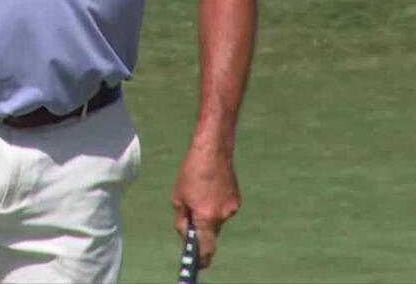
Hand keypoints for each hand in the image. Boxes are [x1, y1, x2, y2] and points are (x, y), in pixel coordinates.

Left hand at [171, 144, 241, 269]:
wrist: (214, 149)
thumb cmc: (192, 170)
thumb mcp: (178, 196)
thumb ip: (182, 219)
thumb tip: (186, 232)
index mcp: (206, 216)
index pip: (206, 247)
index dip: (202, 259)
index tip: (198, 265)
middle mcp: (223, 215)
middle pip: (210, 232)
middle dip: (200, 228)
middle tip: (190, 213)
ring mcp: (232, 207)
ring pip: (216, 219)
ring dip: (207, 213)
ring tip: (200, 191)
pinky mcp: (237, 199)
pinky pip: (223, 208)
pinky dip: (215, 203)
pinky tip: (209, 187)